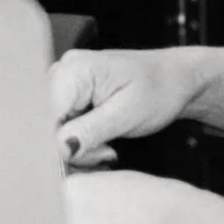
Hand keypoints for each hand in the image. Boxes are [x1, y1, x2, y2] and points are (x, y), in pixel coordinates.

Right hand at [50, 49, 199, 165]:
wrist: (176, 79)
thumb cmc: (160, 91)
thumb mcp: (127, 115)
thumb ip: (91, 131)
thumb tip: (60, 149)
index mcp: (74, 69)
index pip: (47, 116)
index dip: (62, 143)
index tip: (94, 154)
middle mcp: (62, 71)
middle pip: (47, 124)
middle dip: (73, 148)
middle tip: (106, 153)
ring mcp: (64, 81)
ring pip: (54, 129)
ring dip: (79, 147)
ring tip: (107, 147)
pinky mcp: (69, 94)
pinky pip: (63, 126)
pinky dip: (81, 140)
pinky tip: (101, 142)